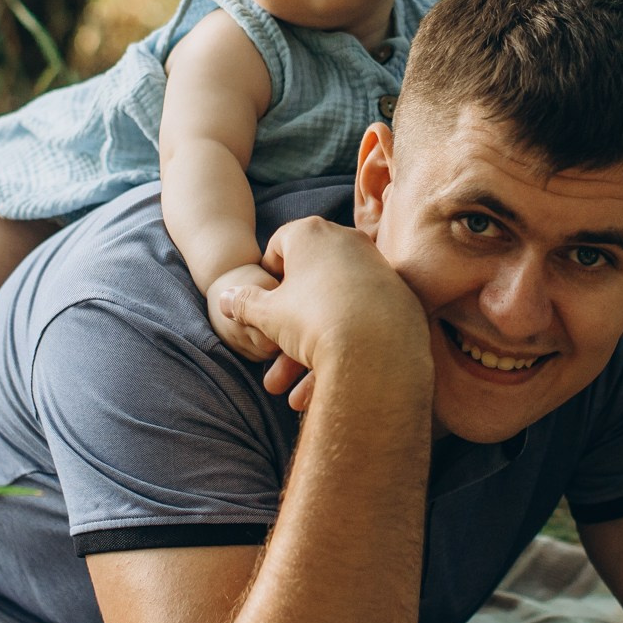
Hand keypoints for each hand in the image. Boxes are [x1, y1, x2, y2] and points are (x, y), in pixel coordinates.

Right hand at [218, 217, 427, 410]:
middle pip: (309, 280)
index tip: (263, 305)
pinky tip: (328, 380)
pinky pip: (362, 317)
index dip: (267, 277)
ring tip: (291, 390)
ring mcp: (375, 265)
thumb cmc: (314, 319)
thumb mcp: (267, 313)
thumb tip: (224, 297)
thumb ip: (244, 302)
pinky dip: (344, 346)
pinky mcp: (398, 293)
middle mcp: (347, 240)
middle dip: (287, 324)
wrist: (378, 348)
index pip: (278, 246)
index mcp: (311, 233)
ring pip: (334, 306)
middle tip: (273, 352)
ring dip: (310, 348)